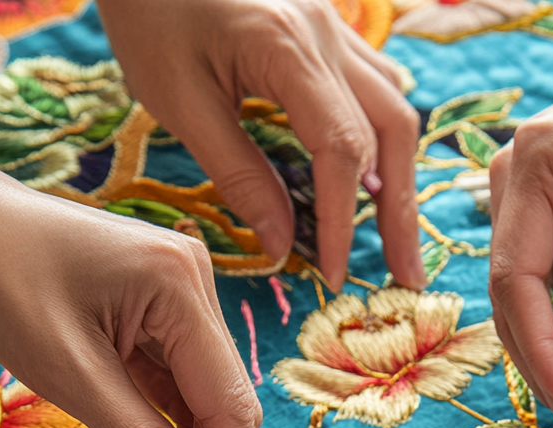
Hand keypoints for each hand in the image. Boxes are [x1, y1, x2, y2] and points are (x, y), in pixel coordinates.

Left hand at [0, 168, 268, 427]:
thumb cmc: (3, 282)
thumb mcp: (69, 375)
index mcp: (179, 286)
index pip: (226, 403)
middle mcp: (195, 282)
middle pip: (226, 398)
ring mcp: (181, 290)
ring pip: (206, 392)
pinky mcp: (162, 303)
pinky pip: (181, 376)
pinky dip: (180, 423)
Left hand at [97, 0, 424, 291]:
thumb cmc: (148, 10)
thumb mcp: (178, 99)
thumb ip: (237, 173)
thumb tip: (280, 244)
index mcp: (288, 51)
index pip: (340, 152)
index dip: (341, 221)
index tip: (334, 274)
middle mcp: (326, 34)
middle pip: (390, 132)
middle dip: (398, 211)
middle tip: (404, 274)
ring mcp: (333, 25)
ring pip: (393, 107)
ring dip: (399, 176)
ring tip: (396, 233)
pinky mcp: (326, 24)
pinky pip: (375, 82)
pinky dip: (384, 133)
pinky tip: (380, 169)